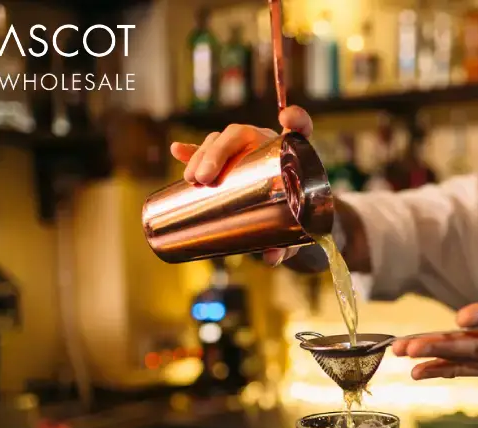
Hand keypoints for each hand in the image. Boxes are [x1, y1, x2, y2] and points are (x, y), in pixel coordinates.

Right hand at [169, 106, 314, 266]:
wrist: (283, 216)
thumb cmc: (293, 219)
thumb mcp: (291, 232)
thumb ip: (286, 245)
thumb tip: (270, 258)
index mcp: (291, 154)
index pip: (300, 129)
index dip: (297, 119)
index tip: (286, 120)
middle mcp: (266, 145)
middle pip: (242, 135)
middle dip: (220, 151)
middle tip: (207, 177)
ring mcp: (243, 151)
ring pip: (220, 141)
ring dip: (203, 154)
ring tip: (193, 179)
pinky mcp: (224, 163)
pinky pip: (206, 152)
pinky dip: (191, 152)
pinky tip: (177, 150)